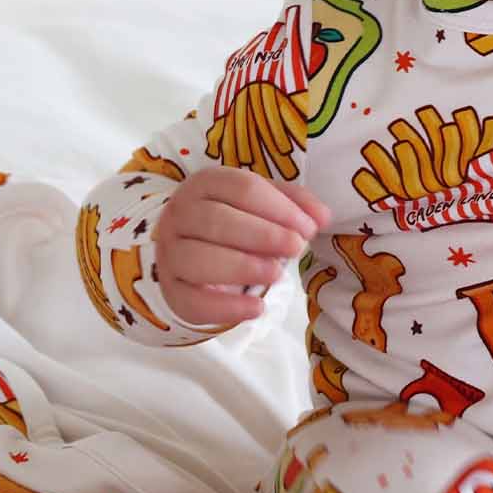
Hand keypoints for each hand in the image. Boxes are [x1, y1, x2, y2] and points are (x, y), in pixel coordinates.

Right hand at [153, 167, 331, 328]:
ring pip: (197, 259)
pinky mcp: (171, 289)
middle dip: (262, 235)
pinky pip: (191, 301)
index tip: (309, 228)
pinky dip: (225, 308)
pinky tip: (257, 309)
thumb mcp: (264, 203)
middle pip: (216, 220)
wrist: (192, 246)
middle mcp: (180, 214)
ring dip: (241, 268)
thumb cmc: (236, 218)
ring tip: (277, 275)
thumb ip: (295, 204)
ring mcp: (170, 252)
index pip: (241, 188)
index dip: (279, 208)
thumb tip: (322, 217)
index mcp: (206, 183)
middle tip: (297, 248)